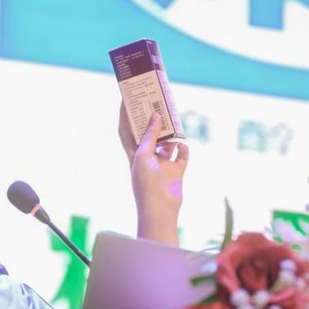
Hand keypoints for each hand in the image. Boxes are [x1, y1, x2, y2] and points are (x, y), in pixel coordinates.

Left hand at [118, 105, 188, 245]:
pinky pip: (181, 157)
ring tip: (173, 118)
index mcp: (134, 154)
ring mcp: (162, 165)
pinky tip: (183, 143)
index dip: (124, 115)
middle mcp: (147, 158)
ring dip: (170, 133)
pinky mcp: (175, 172)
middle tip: (155, 102)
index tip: (127, 98)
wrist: (160, 209)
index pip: (126, 130)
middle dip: (151, 120)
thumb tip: (155, 115)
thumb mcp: (143, 155)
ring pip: (167, 144)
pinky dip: (183, 149)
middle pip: (148, 134)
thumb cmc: (145, 184)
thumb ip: (149, 135)